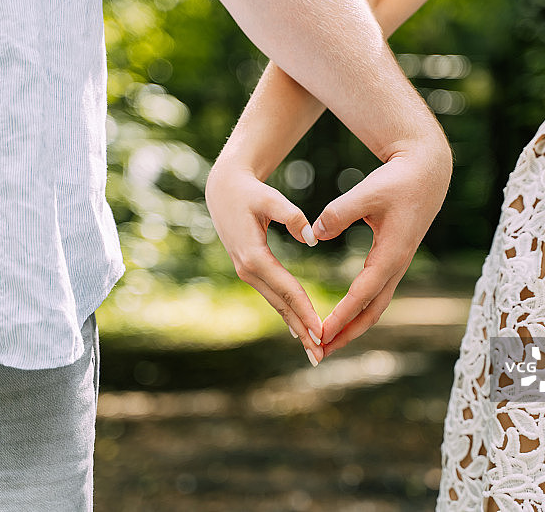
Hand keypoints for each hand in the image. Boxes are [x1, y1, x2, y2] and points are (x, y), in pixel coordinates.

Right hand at [205, 162, 324, 364]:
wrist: (224, 190)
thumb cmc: (250, 192)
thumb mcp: (270, 198)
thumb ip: (292, 216)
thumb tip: (311, 239)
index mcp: (254, 256)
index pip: (287, 289)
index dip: (305, 310)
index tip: (321, 331)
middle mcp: (248, 270)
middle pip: (281, 305)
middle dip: (302, 330)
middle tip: (320, 354)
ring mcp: (247, 273)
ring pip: (276, 304)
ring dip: (295, 327)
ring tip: (313, 350)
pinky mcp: (250, 270)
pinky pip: (272, 296)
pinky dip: (286, 314)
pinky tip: (297, 330)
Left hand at [314, 140, 451, 356]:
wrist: (426, 171)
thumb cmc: (397, 180)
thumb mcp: (366, 192)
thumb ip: (338, 213)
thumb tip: (314, 234)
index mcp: (391, 254)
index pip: (362, 294)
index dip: (341, 315)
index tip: (321, 333)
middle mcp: (396, 265)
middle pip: (372, 312)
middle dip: (346, 334)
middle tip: (319, 352)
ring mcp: (396, 264)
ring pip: (374, 306)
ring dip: (352, 326)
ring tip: (327, 342)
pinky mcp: (393, 259)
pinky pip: (374, 294)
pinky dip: (358, 310)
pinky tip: (342, 316)